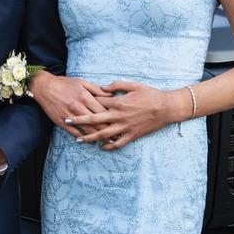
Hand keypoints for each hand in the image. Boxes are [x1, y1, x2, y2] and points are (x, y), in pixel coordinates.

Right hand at [28, 70, 111, 134]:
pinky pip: (74, 132)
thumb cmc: (64, 84)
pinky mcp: (62, 122)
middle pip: (97, 123)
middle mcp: (79, 108)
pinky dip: (82, 137)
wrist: (45, 87)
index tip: (120, 123)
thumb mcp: (82, 83)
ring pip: (87, 130)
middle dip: (109, 131)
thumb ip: (97, 90)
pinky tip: (89, 141)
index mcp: (85, 98)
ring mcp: (70, 116)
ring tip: (107, 142)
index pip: (103, 111)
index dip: (113, 119)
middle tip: (118, 137)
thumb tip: (111, 95)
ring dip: (98, 137)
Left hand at [65, 80, 185, 149]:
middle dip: (79, 120)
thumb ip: (116, 85)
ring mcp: (125, 127)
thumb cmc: (150, 94)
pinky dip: (109, 147)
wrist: (166, 108)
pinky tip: (101, 148)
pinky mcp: (132, 135)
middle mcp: (118, 116)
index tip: (74, 103)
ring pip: (103, 135)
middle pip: (94, 120)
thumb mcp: (133, 85)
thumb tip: (102, 87)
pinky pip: (118, 143)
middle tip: (66, 120)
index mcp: (118, 102)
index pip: (97, 103)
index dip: (85, 103)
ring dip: (89, 138)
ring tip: (78, 140)